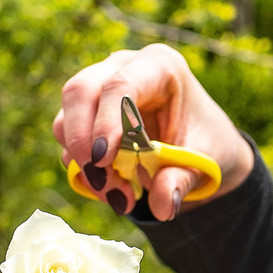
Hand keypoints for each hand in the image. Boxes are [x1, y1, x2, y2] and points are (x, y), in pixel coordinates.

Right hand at [55, 44, 254, 222]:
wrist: (200, 146)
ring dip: (83, 162)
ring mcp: (100, 87)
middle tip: (101, 183)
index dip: (106, 121)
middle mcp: (123, 68)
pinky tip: (111, 188)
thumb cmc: (206, 142)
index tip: (101, 160)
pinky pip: (68, 138)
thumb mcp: (204, 161)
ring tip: (119, 195)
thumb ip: (181, 180)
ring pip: (66, 117)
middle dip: (82, 141)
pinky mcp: (87, 113)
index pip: (121, 84)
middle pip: (80, 91)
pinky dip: (82, 168)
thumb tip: (162, 205)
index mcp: (160, 66)